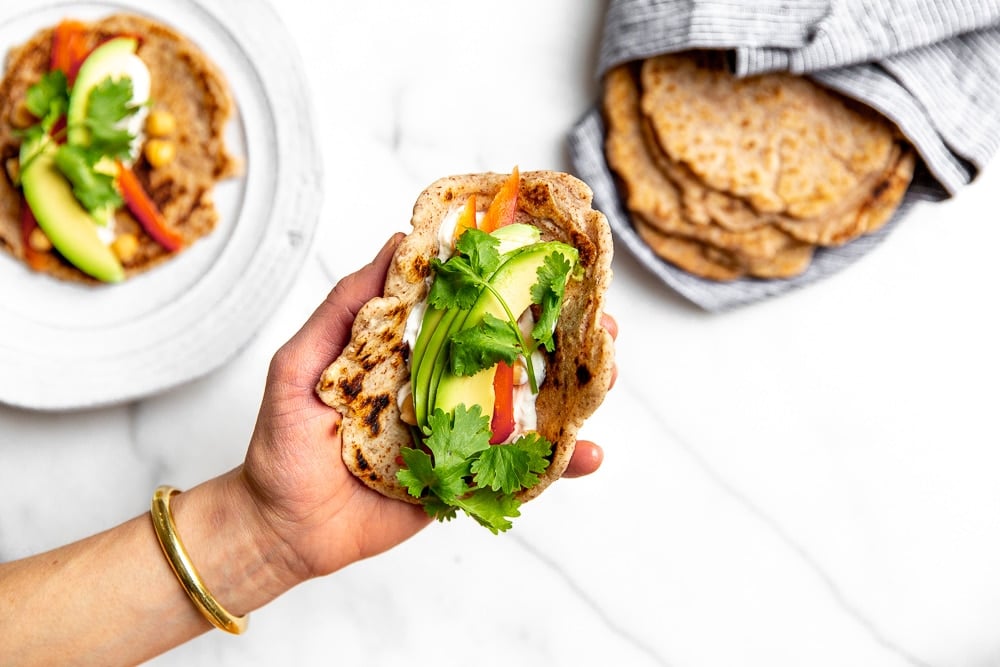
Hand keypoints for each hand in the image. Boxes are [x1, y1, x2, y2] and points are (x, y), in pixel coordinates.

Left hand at [240, 233, 615, 581]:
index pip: (468, 308)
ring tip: (605, 375)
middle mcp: (443, 387)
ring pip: (528, 408)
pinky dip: (559, 463)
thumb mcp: (302, 363)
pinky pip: (518, 470)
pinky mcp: (467, 480)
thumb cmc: (283, 443)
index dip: (510, 282)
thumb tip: (396, 244)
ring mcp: (460, 434)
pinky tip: (588, 453)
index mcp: (410, 351)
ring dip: (574, 391)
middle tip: (599, 318)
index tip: (550, 256)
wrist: (281, 529)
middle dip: (562, 334)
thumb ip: (346, 307)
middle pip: (512, 354)